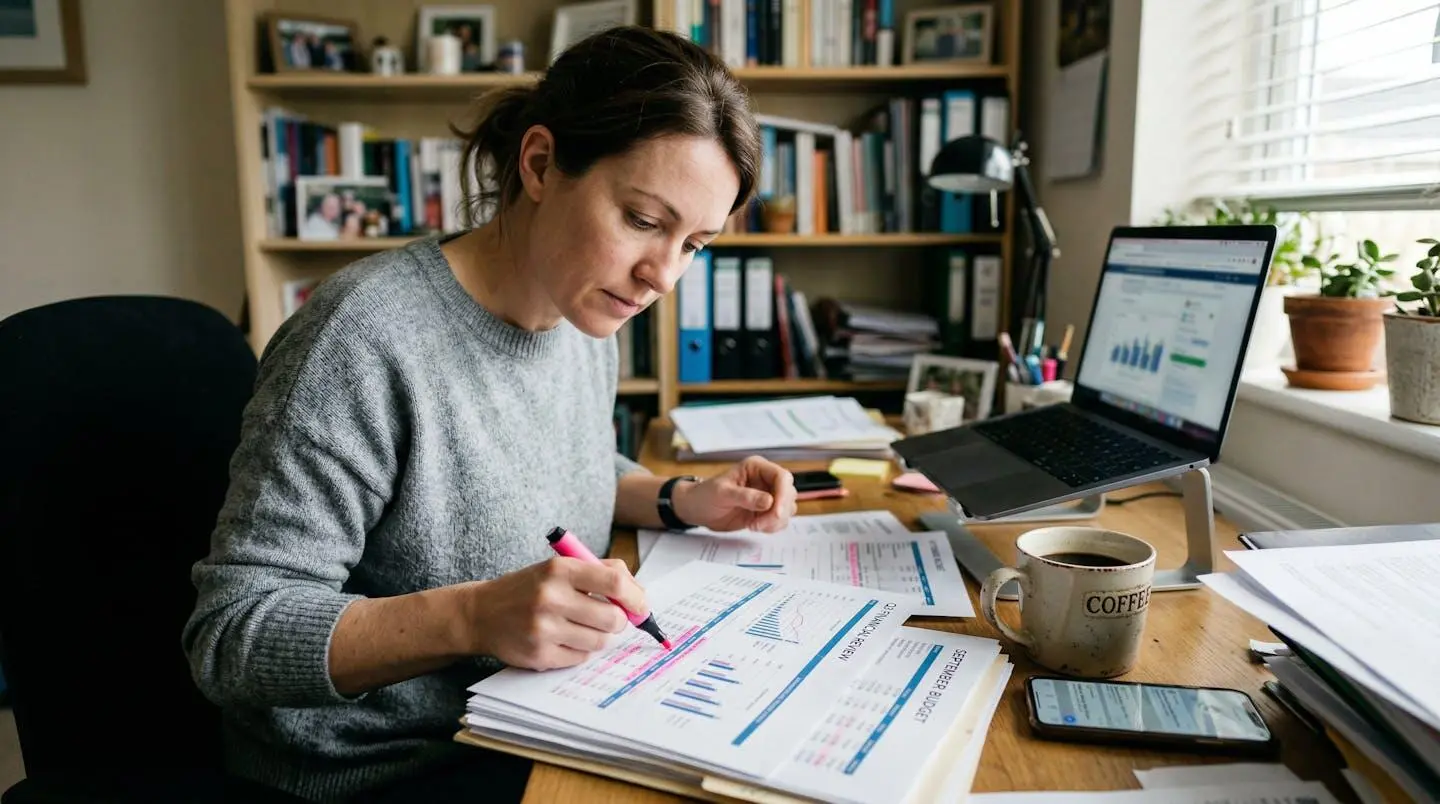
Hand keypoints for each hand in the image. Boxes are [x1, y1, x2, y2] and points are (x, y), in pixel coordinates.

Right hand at [461, 556, 647, 670]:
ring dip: (596, 636)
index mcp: (559, 569)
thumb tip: (639, 597)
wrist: (481, 613)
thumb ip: (601, 573)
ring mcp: (543, 628)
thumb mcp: (559, 568)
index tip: (640, 606)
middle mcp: (550, 597)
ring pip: (599, 641)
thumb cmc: (530, 588)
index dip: (635, 597)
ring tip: (578, 626)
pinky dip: (578, 650)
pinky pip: (580, 657)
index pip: (614, 582)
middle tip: (609, 619)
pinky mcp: (539, 655)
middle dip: (618, 621)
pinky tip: (560, 639)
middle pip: (612, 618)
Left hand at [673, 456, 797, 532]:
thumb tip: (769, 501)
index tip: (776, 512)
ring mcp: (768, 495)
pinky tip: (755, 526)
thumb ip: (746, 496)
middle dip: (778, 512)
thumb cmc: (705, 495)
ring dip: (775, 521)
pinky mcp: (766, 511)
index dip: (784, 494)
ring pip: (788, 508)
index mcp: (756, 467)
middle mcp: (765, 480)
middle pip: (789, 493)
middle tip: (759, 524)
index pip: (782, 477)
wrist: (698, 509)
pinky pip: (780, 520)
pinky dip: (772, 527)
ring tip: (754, 525)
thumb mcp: (722, 493)